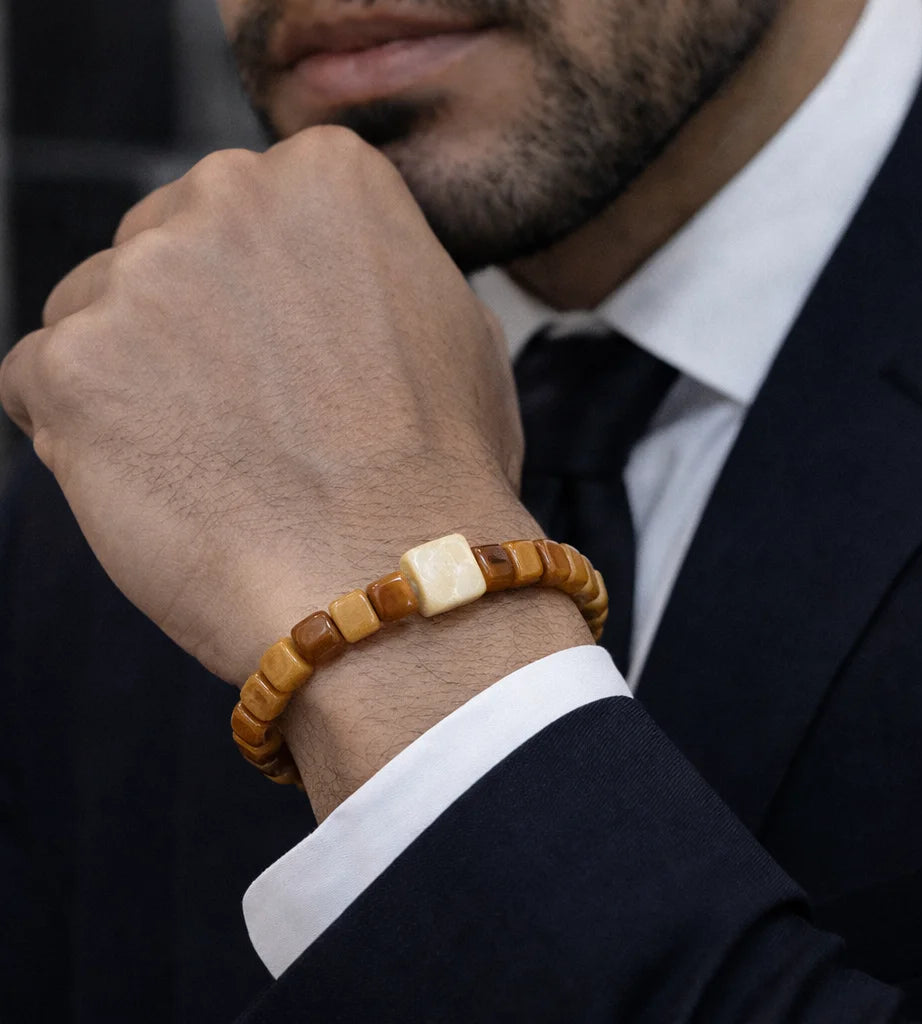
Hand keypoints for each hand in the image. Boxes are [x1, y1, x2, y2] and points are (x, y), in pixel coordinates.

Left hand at [0, 126, 529, 682]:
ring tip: (209, 458)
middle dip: (191, 318)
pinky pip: (40, 381)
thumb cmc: (441, 469)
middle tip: (248, 413)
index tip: (293, 357)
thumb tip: (341, 275)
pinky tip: (156, 481)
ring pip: (94, 308)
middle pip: (163, 243)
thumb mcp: (458, 328)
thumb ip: (380, 268)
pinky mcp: (70, 365)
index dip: (264, 292)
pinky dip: (80, 431)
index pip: (250, 208)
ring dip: (133, 372)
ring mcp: (139, 277)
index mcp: (326, 176)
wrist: (392, 574)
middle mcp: (225, 196)